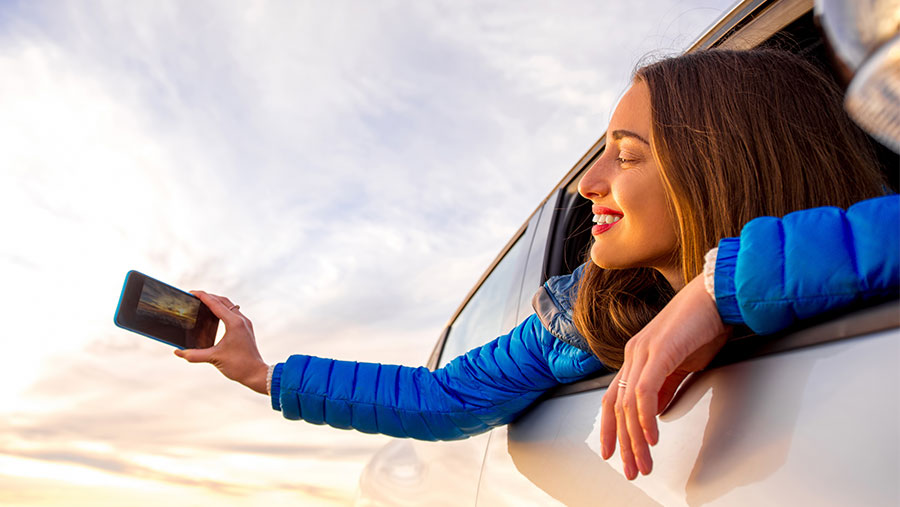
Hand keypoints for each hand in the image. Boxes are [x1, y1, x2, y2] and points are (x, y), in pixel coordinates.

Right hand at [174, 291, 268, 394]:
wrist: (256, 373)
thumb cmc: (238, 365)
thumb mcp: (213, 358)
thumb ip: (194, 355)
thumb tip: (177, 352)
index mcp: (234, 323)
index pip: (216, 304)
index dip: (203, 297)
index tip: (192, 292)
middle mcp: (241, 320)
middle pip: (223, 301)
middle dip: (209, 297)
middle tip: (194, 296)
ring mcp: (245, 323)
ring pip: (230, 306)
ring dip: (216, 302)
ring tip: (203, 303)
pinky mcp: (246, 328)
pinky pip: (233, 313)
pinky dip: (223, 310)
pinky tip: (215, 315)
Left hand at [599, 275, 730, 478]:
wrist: (717, 295)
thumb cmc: (703, 325)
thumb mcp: (682, 365)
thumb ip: (665, 387)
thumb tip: (655, 412)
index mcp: (636, 356)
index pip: (613, 399)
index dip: (610, 429)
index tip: (614, 454)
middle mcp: (633, 354)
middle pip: (616, 406)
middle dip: (623, 443)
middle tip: (632, 469)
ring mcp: (642, 352)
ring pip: (628, 404)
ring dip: (635, 438)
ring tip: (644, 461)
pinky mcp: (659, 352)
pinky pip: (645, 392)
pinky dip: (646, 417)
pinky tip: (652, 437)